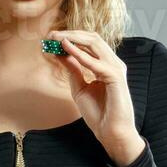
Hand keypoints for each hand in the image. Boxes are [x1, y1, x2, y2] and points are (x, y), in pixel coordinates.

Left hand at [44, 29, 145, 163]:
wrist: (110, 132)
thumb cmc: (99, 113)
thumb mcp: (80, 87)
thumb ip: (73, 69)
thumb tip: (62, 53)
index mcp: (106, 64)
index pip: (89, 43)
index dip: (70, 38)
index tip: (51, 38)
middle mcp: (112, 63)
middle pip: (92, 39)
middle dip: (70, 34)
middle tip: (51, 34)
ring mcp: (116, 68)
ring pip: (95, 44)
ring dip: (73, 39)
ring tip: (56, 38)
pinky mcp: (116, 77)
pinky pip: (95, 62)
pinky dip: (79, 54)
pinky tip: (66, 48)